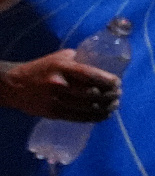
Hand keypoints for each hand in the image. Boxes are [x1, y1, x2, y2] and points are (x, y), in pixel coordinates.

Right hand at [0, 50, 121, 121]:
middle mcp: (60, 84)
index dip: (108, 81)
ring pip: (88, 108)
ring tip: (115, 105)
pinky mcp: (53, 113)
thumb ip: (79, 60)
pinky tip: (104, 115)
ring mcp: (56, 100)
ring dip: (106, 108)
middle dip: (110, 95)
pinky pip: (78, 118)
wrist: (14, 85)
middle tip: (118, 94)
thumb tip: (102, 64)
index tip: (118, 82)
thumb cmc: (41, 68)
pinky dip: (94, 118)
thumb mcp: (59, 58)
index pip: (92, 75)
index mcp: (63, 68)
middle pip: (92, 94)